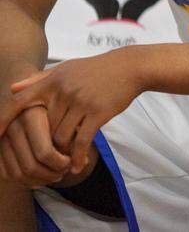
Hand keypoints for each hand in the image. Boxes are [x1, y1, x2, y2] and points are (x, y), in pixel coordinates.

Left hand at [0, 49, 144, 174]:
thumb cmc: (96, 69)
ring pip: (60, 137)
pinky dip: (78, 157)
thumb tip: (11, 89)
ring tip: (63, 160)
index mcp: (53, 81)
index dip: (4, 120)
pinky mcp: (98, 113)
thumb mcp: (66, 69)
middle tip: (46, 157)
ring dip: (61, 152)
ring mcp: (81, 102)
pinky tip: (78, 166)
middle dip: (43, 144)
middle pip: (42, 127)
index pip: (21, 102)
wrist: (130, 68)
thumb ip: (38, 80)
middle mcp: (64, 91)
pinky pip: (82, 141)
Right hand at [0, 104, 70, 187]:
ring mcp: (1, 138)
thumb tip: (83, 162)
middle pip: (31, 166)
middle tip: (65, 171)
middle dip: (51, 174)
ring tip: (57, 175)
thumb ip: (75, 137)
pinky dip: (25, 182)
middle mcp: (13, 125)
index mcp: (31, 114)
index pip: (45, 153)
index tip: (70, 162)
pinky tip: (42, 179)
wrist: (37, 100)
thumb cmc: (63, 110)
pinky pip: (7, 174)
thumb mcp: (70, 117)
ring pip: (19, 174)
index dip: (60, 163)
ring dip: (40, 180)